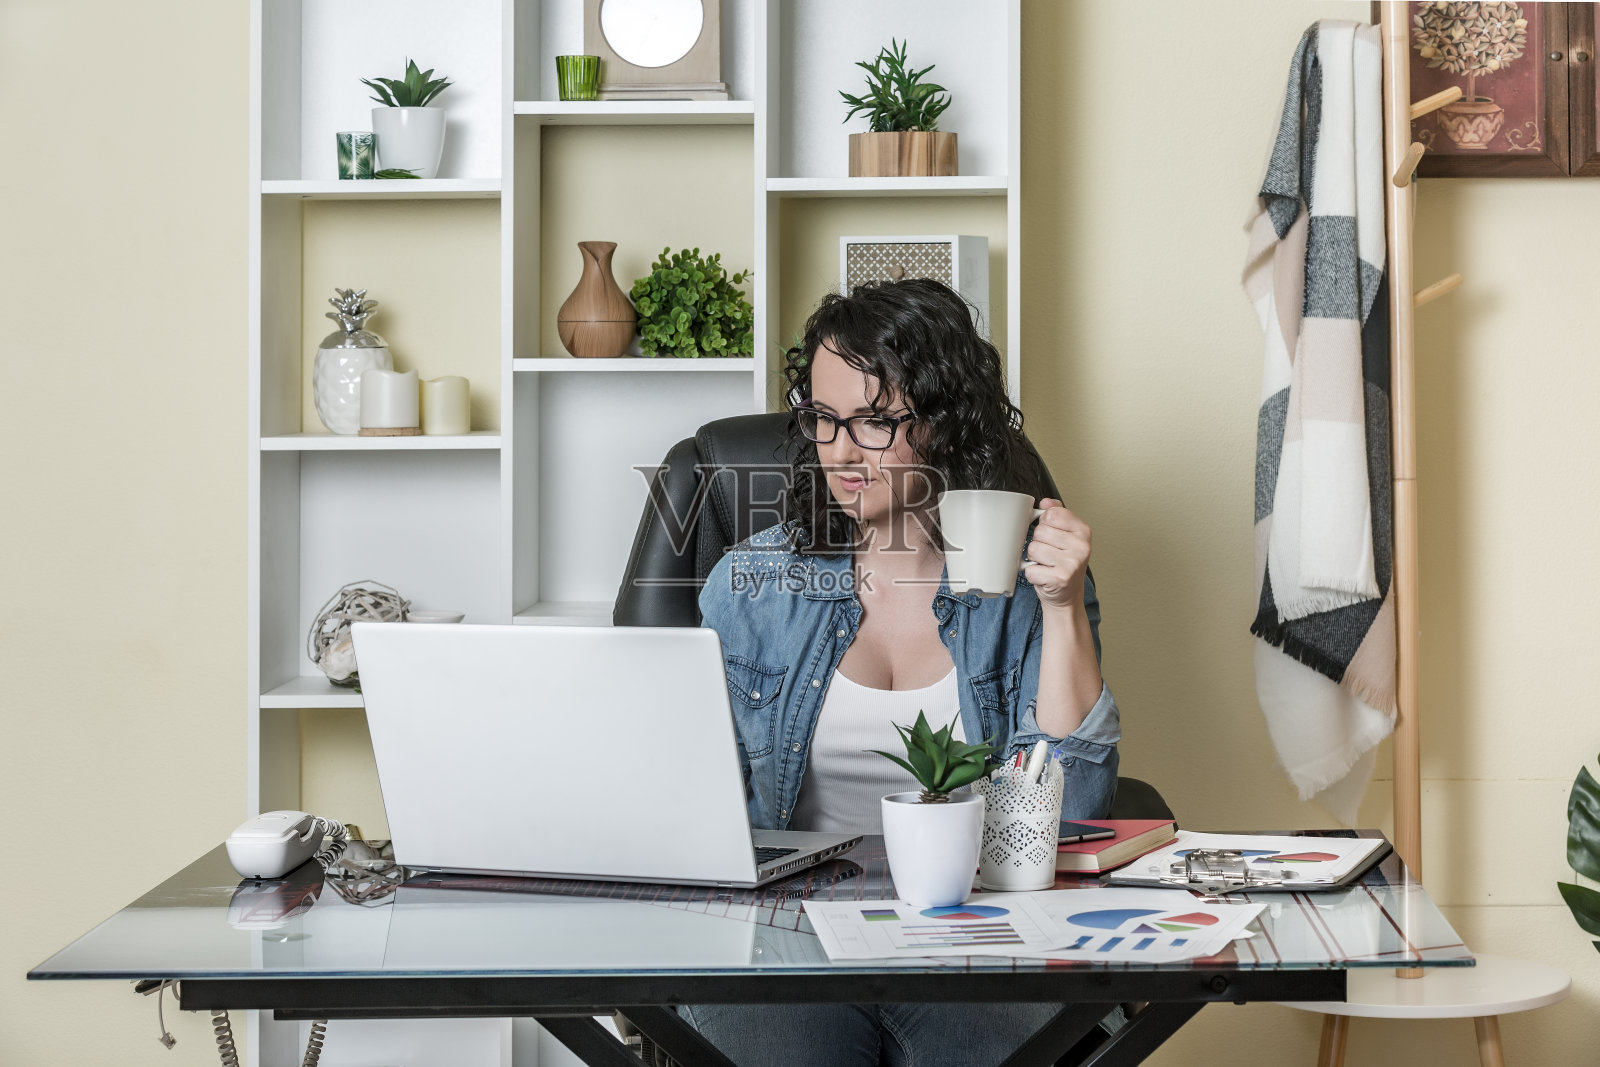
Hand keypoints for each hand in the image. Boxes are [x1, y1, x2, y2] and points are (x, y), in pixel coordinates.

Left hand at [1022, 498, 1090, 614]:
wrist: (1067, 596)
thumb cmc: (1064, 564)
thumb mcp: (1065, 536)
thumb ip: (1057, 515)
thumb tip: (1046, 502)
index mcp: (1083, 531)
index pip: (1051, 514)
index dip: (1044, 524)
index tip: (1052, 535)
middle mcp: (1081, 546)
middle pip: (1040, 532)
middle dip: (1038, 543)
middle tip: (1049, 554)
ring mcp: (1072, 563)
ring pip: (1033, 549)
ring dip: (1034, 559)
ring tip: (1047, 565)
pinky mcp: (1059, 579)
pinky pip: (1030, 569)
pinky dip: (1032, 574)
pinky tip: (1044, 576)